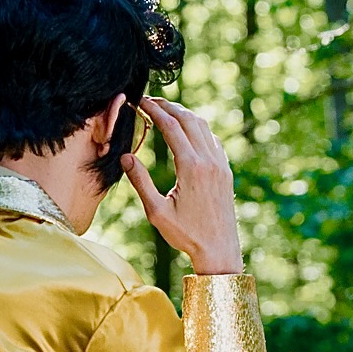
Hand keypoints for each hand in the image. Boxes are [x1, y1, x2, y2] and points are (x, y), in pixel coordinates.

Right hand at [120, 99, 243, 276]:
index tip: (140, 101)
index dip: (153, 110)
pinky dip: (199, 129)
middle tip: (150, 101)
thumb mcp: (156, 212)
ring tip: (166, 111)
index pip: (170, 126)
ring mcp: (220, 165)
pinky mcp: (226, 172)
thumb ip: (140, 182)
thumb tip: (126, 157)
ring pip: (203, 127)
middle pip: (187, 119)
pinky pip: (213, 140)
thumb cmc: (186, 236)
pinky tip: (188, 131)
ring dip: (184, 114)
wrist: (219, 251)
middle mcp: (209, 161)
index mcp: (191, 167)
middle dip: (167, 106)